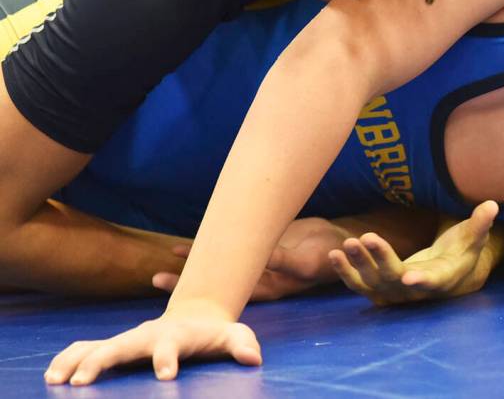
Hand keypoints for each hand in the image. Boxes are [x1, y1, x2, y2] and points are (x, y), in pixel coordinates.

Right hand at [44, 303, 260, 384]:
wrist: (197, 317)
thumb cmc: (216, 333)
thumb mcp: (235, 336)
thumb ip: (243, 344)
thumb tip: (252, 358)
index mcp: (176, 335)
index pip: (170, 347)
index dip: (167, 359)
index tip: (166, 376)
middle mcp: (148, 334)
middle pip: (123, 345)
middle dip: (103, 360)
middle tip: (83, 382)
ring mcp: (131, 339)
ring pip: (99, 346)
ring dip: (77, 361)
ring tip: (56, 380)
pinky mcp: (119, 345)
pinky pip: (89, 349)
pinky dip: (71, 358)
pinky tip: (53, 375)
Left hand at [154, 217, 344, 301]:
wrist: (338, 242)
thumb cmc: (326, 254)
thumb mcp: (306, 260)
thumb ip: (283, 260)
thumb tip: (262, 259)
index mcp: (267, 286)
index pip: (227, 292)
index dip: (204, 291)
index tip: (181, 289)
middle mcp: (257, 277)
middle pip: (216, 281)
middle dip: (187, 280)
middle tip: (156, 279)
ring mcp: (257, 262)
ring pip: (221, 263)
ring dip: (196, 259)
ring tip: (168, 255)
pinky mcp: (261, 244)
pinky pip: (233, 243)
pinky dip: (215, 240)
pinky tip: (198, 237)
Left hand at [330, 200, 498, 305]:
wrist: (450, 275)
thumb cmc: (463, 251)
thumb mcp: (474, 237)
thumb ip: (480, 223)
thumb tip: (492, 205)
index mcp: (443, 279)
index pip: (432, 281)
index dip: (421, 280)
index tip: (408, 277)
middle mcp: (417, 291)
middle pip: (395, 279)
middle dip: (380, 260)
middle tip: (366, 238)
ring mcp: (397, 294)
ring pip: (374, 283)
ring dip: (358, 265)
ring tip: (346, 244)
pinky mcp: (381, 290)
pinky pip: (361, 285)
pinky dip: (346, 273)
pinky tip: (335, 255)